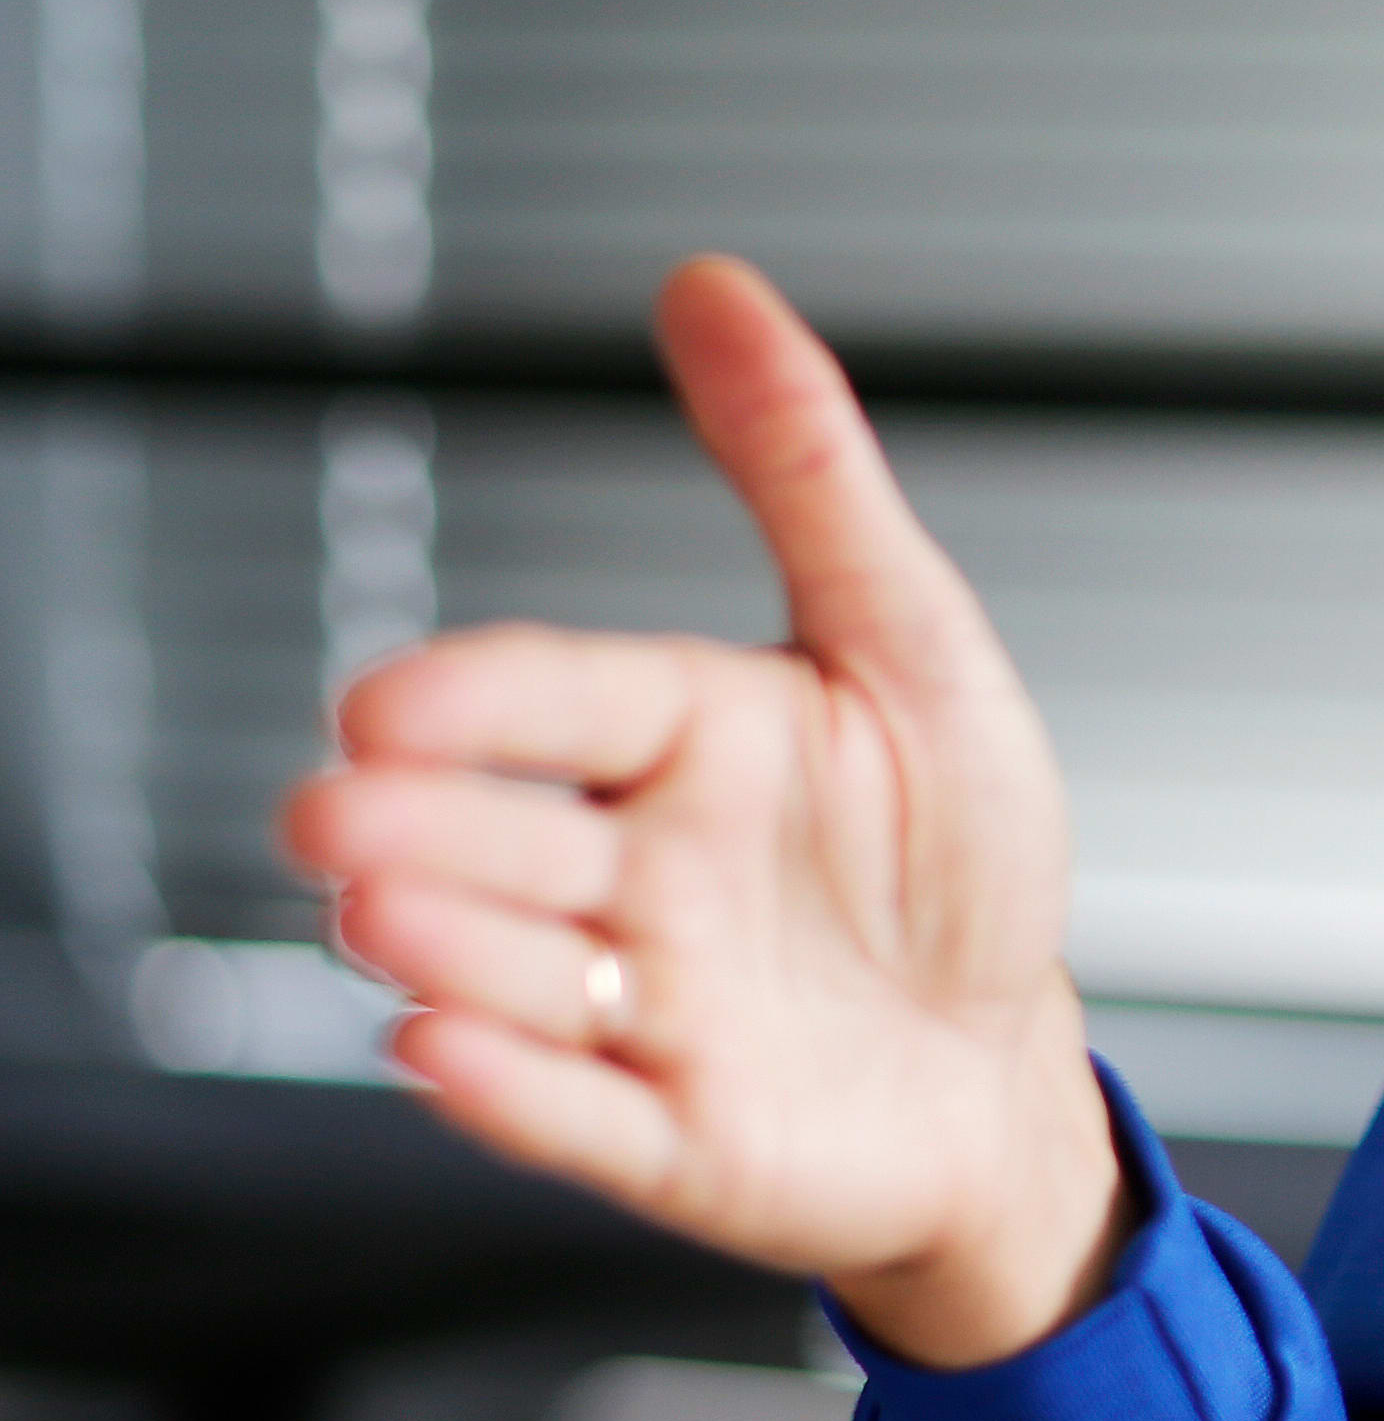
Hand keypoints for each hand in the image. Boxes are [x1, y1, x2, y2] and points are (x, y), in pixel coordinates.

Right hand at [276, 256, 1125, 1367]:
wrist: (1009, 1059)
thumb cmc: (961, 854)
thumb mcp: (914, 641)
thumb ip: (807, 471)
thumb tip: (711, 287)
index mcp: (689, 740)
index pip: (570, 700)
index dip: (486, 701)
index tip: (394, 698)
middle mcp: (639, 870)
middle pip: (509, 841)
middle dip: (424, 832)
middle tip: (338, 817)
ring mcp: (642, 1006)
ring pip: (520, 975)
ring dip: (450, 952)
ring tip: (385, 921)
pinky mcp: (670, 1133)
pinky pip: (578, 1116)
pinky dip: (511, 1092)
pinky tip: (441, 1052)